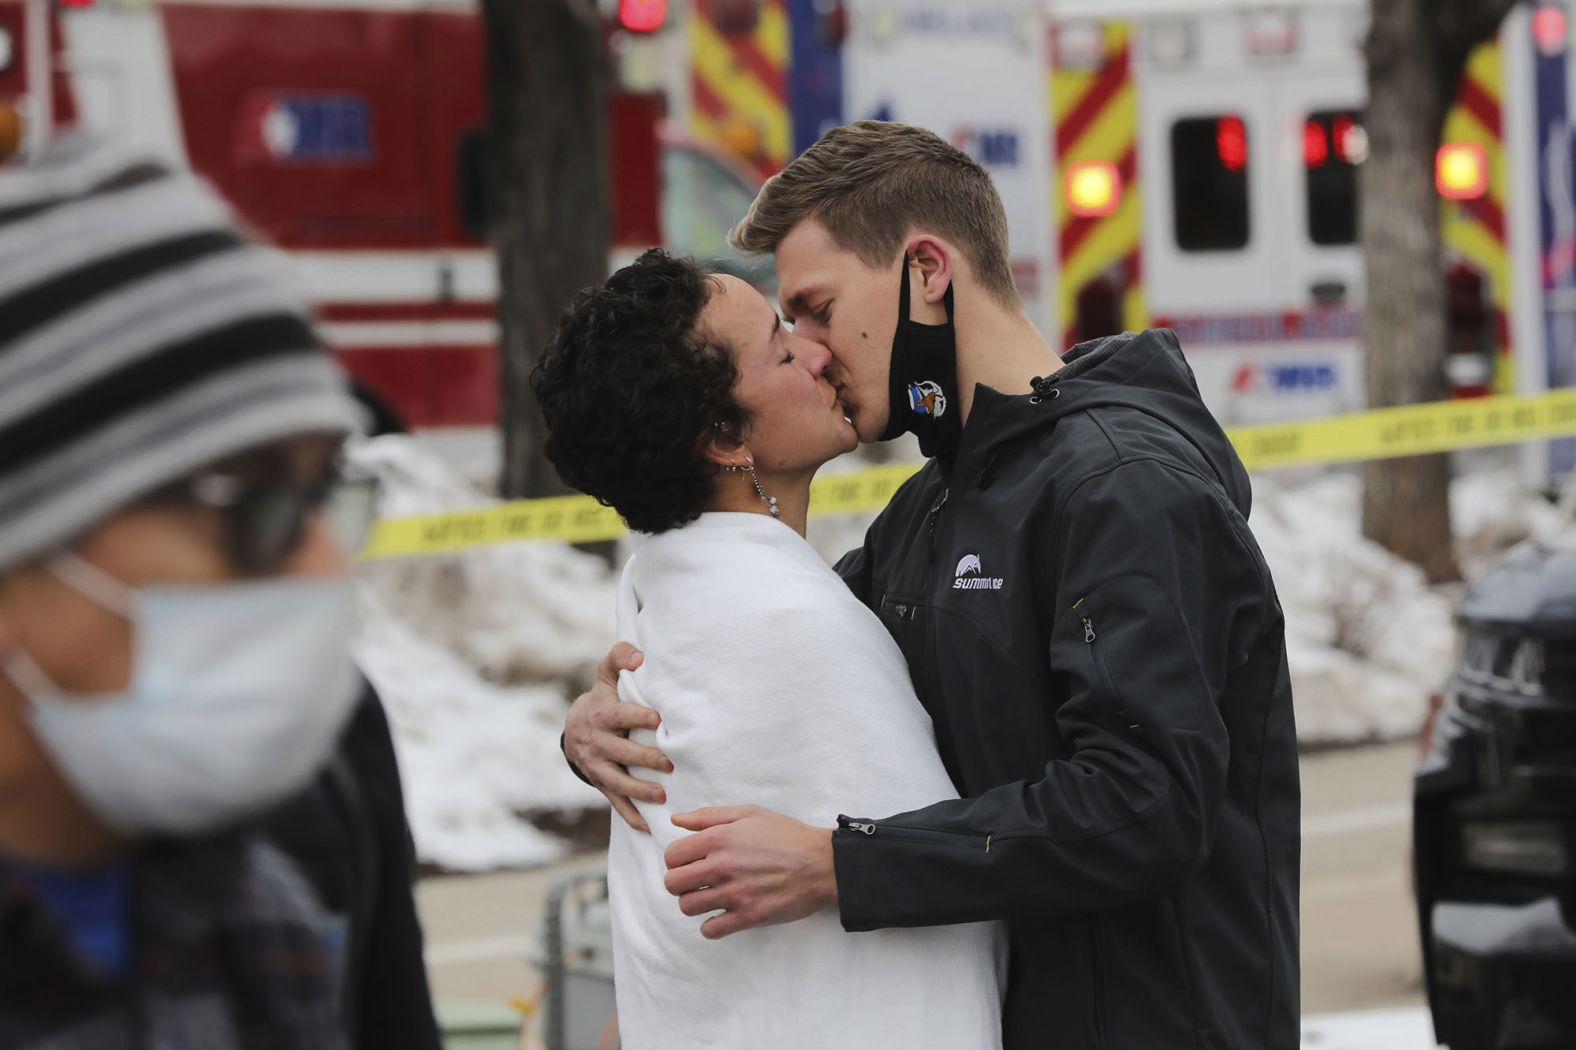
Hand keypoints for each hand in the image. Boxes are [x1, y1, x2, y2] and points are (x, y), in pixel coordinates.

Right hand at [564, 642, 671, 832]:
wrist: (574, 728)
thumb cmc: (602, 697)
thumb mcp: (605, 675)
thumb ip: (619, 657)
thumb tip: (639, 656)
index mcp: (601, 715)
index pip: (619, 716)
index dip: (636, 716)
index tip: (657, 719)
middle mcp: (597, 742)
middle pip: (620, 753)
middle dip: (643, 759)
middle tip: (669, 763)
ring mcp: (598, 766)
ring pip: (617, 781)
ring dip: (638, 790)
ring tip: (661, 795)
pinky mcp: (602, 784)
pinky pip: (615, 802)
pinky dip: (631, 815)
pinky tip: (649, 827)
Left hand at [662, 805, 836, 939]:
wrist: (823, 863)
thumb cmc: (788, 836)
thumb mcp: (749, 814)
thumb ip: (709, 816)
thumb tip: (676, 821)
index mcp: (719, 838)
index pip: (672, 856)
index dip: (677, 860)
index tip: (690, 862)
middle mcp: (722, 866)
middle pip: (673, 884)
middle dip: (680, 883)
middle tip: (697, 881)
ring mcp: (735, 893)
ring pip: (688, 907)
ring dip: (694, 904)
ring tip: (709, 897)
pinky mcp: (749, 916)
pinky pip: (710, 930)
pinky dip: (711, 926)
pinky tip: (722, 915)